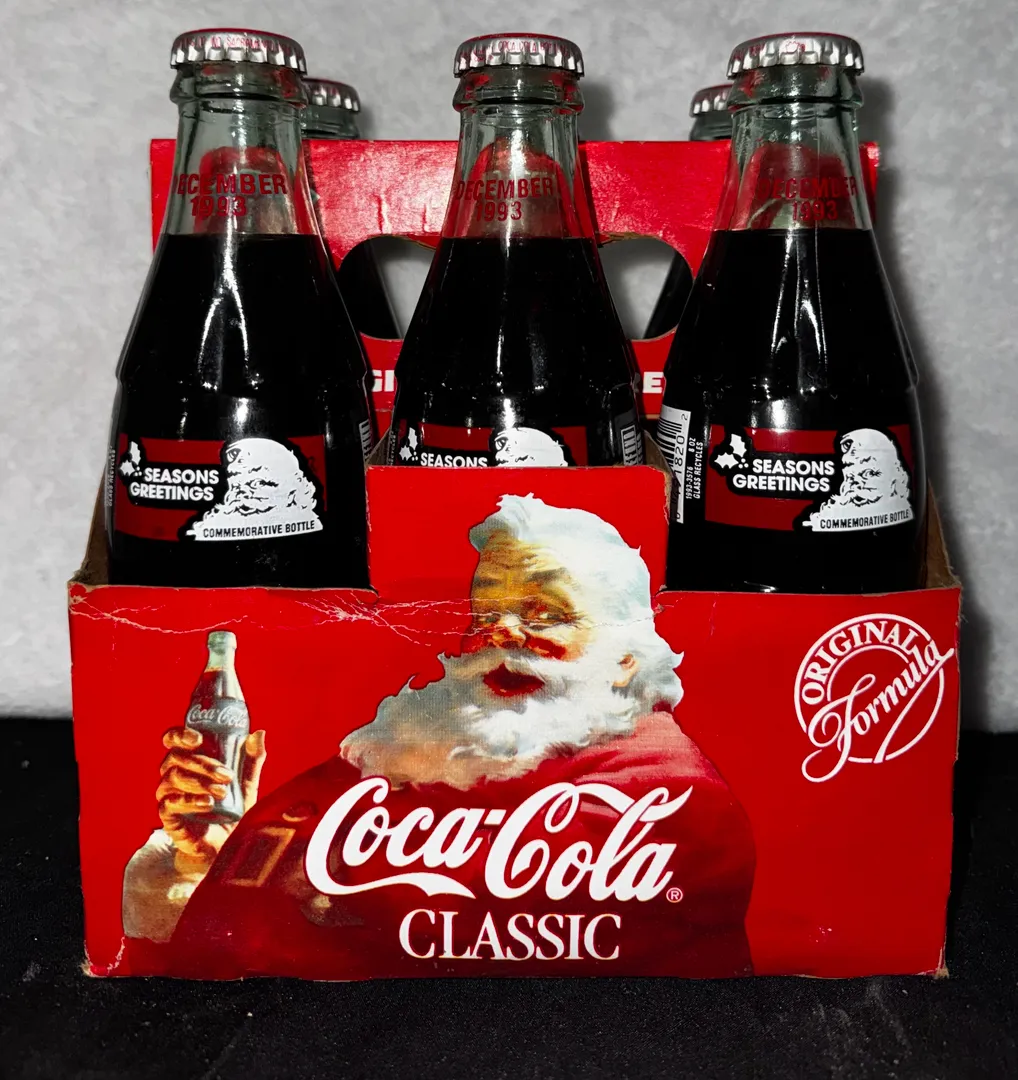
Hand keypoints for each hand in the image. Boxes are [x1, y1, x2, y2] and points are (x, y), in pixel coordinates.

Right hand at [157, 727, 265, 874]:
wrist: (226, 845)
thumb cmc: (234, 809)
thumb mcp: (247, 783)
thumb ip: (252, 759)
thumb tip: (258, 733)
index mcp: (189, 760)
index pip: (173, 740)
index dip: (180, 734)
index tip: (199, 738)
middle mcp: (173, 774)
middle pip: (176, 757)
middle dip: (203, 764)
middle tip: (227, 775)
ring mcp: (168, 795)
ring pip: (173, 777)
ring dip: (200, 782)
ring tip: (222, 792)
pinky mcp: (167, 816)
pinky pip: (170, 803)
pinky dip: (190, 800)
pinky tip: (207, 804)